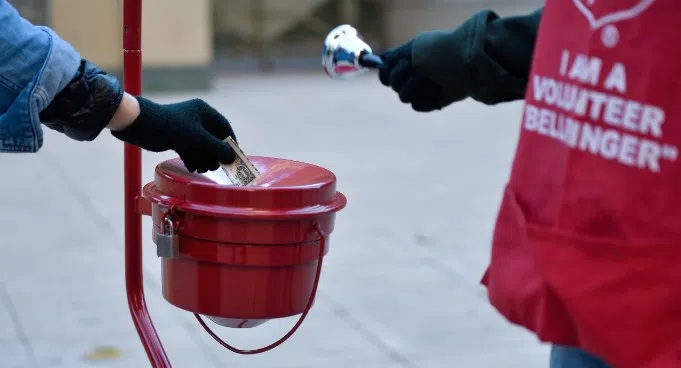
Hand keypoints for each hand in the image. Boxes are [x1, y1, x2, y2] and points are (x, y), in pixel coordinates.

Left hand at [111, 97, 236, 172]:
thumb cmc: (173, 127)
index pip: (224, 128)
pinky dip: (192, 159)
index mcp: (204, 112)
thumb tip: (232, 158)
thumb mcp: (199, 139)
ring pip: (201, 146)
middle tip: (216, 167)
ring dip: (203, 159)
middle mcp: (196, 118)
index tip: (234, 158)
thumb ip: (218, 149)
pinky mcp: (176, 138)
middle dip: (214, 154)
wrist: (141, 126)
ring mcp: (186, 129)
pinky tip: (192, 168)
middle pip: (213, 139)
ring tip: (202, 169)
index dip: (230, 143)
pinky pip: (189, 150)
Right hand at [379, 41, 446, 111]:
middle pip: (393, 85)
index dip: (385, 73)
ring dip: (413, 87)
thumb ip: (395, 56)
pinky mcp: (433, 101)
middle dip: (400, 77)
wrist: (465, 62)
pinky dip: (424, 98)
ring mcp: (424, 88)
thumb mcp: (415, 47)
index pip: (386, 72)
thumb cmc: (440, 51)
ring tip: (429, 79)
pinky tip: (435, 91)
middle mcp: (414, 74)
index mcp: (409, 59)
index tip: (388, 69)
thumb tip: (381, 61)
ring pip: (404, 97)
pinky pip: (418, 106)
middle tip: (414, 68)